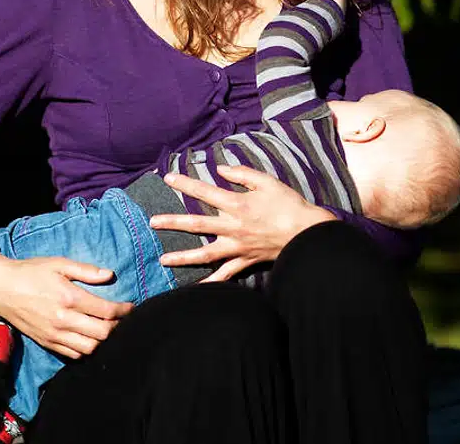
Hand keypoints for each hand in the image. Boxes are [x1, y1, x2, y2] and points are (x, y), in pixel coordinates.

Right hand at [0, 251, 132, 358]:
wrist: (1, 288)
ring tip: (107, 328)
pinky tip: (89, 337)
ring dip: (102, 340)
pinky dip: (86, 349)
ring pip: (89, 348)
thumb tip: (110, 274)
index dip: (124, 311)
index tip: (130, 307)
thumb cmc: (31, 272)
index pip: (106, 311)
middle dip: (117, 327)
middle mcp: (63, 320)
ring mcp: (54, 334)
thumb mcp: (59, 263)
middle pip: (102, 333)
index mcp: (69, 298)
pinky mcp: (46, 342)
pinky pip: (73, 354)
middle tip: (122, 319)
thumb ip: (86, 270)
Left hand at [149, 166, 336, 281]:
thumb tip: (220, 170)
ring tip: (163, 260)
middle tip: (153, 222)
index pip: (205, 192)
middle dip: (173, 222)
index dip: (186, 184)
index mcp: (237, 205)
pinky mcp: (245, 261)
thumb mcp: (267, 181)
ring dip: (183, 257)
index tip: (168, 178)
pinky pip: (225, 275)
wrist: (306, 233)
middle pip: (197, 224)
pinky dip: (211, 283)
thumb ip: (242, 174)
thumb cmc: (289, 205)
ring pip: (205, 254)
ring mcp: (237, 247)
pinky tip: (196, 290)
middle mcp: (233, 227)